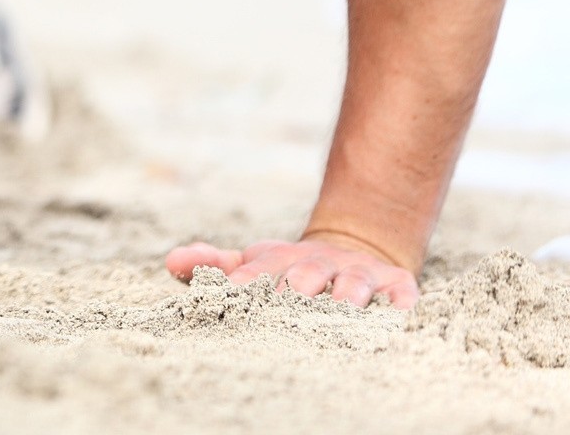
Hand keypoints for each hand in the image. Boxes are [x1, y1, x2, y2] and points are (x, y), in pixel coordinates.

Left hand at [164, 237, 419, 308]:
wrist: (351, 250)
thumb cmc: (290, 269)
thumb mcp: (253, 263)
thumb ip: (213, 263)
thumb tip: (170, 262)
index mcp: (282, 260)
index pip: (260, 270)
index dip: (245, 281)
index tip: (230, 293)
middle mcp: (320, 264)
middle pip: (306, 277)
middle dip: (295, 292)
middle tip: (284, 309)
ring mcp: (360, 274)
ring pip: (353, 287)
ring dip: (346, 300)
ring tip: (339, 315)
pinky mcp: (396, 285)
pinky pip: (400, 297)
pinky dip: (397, 308)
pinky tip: (394, 320)